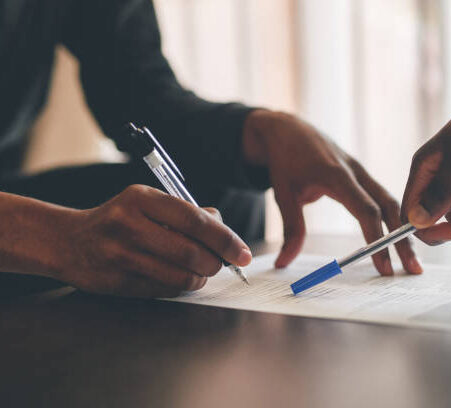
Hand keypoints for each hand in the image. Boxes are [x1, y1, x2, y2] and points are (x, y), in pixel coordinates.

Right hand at [53, 185, 251, 296]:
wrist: (69, 242)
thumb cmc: (118, 220)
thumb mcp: (147, 202)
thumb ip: (185, 211)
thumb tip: (223, 224)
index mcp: (141, 198)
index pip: (195, 219)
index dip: (225, 238)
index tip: (243, 252)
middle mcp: (129, 224)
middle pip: (191, 251)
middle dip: (216, 262)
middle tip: (222, 264)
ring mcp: (121, 255)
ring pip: (180, 275)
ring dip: (201, 277)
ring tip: (203, 271)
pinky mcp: (118, 281)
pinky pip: (164, 290)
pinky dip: (182, 287)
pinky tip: (181, 278)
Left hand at [243, 109, 425, 275]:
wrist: (288, 129)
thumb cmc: (285, 159)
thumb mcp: (283, 193)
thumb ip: (290, 229)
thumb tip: (283, 263)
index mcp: (336, 175)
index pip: (366, 210)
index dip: (377, 239)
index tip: (384, 267)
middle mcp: (355, 172)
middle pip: (389, 207)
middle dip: (402, 239)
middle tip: (412, 270)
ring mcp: (361, 171)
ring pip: (391, 201)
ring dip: (403, 230)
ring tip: (411, 260)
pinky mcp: (362, 174)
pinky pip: (383, 196)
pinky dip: (395, 217)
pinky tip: (400, 237)